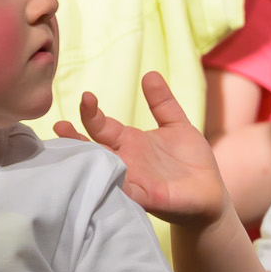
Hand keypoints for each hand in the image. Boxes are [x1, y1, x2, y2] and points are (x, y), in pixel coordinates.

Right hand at [54, 71, 231, 226]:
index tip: (86, 96)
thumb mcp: (177, 125)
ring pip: (100, 170)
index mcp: (129, 141)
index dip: (92, 112)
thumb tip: (150, 73)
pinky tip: (104, 178)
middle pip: (92, 148)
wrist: (210, 194)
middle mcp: (124, 160)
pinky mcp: (145, 198)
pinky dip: (114, 186)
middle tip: (60, 125)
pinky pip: (125, 192)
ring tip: (69, 151)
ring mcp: (131, 180)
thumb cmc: (190, 161)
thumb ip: (163, 103)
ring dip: (85, 163)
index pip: (101, 125)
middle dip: (74, 138)